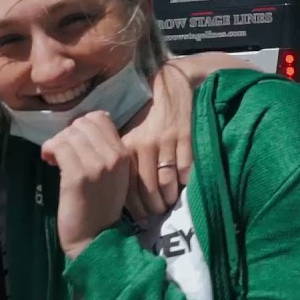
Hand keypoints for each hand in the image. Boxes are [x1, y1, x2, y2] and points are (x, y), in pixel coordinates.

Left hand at [41, 111, 130, 259]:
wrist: (96, 238)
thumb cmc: (101, 206)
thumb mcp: (113, 174)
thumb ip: (103, 150)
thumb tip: (79, 127)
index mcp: (124, 153)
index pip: (100, 118)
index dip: (82, 126)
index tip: (75, 143)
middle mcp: (113, 156)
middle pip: (82, 123)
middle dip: (67, 134)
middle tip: (62, 152)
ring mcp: (96, 165)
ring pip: (69, 134)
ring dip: (57, 143)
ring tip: (54, 158)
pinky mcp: (78, 176)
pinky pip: (59, 147)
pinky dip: (49, 150)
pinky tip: (49, 161)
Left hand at [122, 63, 193, 220]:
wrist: (171, 82)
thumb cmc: (147, 109)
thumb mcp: (130, 128)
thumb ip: (122, 152)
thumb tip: (114, 182)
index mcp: (128, 144)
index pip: (128, 182)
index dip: (134, 204)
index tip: (137, 217)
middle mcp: (145, 144)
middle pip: (148, 187)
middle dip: (152, 206)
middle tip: (154, 215)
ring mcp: (166, 142)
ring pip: (167, 182)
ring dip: (169, 198)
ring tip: (168, 205)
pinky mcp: (185, 138)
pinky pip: (185, 170)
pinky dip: (184, 183)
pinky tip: (182, 189)